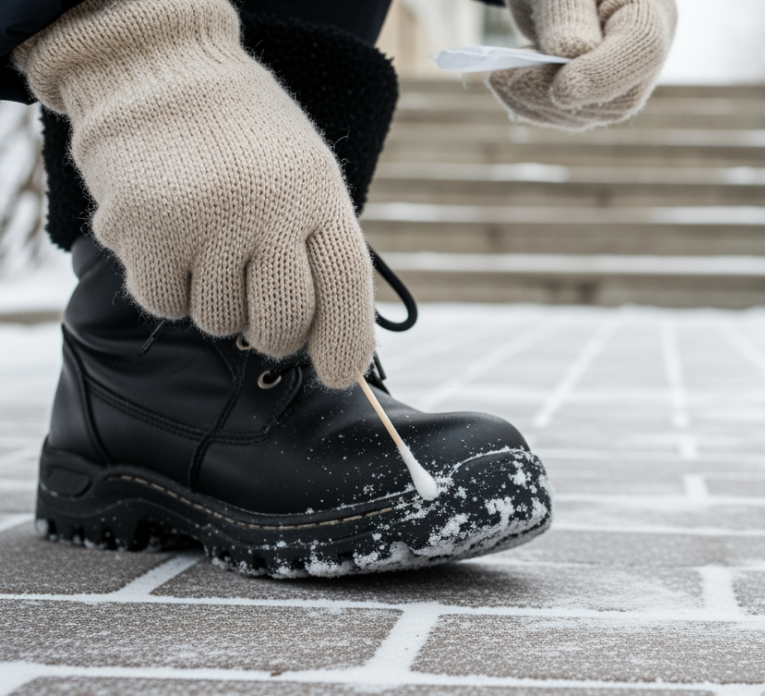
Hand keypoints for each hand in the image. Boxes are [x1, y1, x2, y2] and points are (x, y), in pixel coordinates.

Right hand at [14, 0, 374, 387]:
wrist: (155, 68)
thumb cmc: (240, 135)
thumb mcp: (303, 172)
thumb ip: (316, 245)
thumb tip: (325, 342)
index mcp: (317, 192)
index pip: (345, 286)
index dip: (347, 343)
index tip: (339, 373)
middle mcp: (267, 208)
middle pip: (282, 322)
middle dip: (273, 334)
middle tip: (259, 312)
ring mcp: (205, 220)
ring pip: (219, 320)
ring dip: (214, 301)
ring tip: (207, 243)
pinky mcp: (144, 231)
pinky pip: (165, 305)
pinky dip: (167, 288)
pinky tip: (169, 240)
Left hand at [489, 0, 676, 130]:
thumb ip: (566, 14)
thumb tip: (569, 54)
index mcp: (648, 9)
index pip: (643, 49)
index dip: (604, 75)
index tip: (561, 90)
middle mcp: (642, 50)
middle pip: (620, 95)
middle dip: (558, 96)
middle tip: (505, 79)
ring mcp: (623, 77)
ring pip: (593, 113)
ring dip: (539, 104)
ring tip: (500, 78)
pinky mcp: (596, 93)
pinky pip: (572, 113)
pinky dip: (534, 105)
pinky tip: (507, 85)